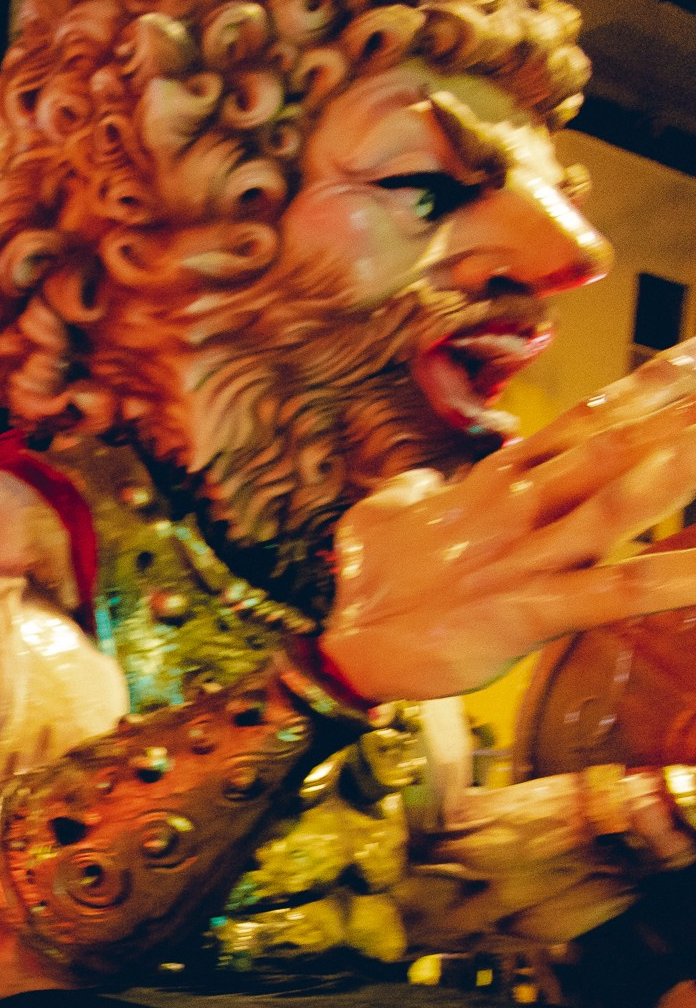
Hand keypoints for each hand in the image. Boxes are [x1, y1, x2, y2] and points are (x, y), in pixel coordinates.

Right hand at [323, 339, 695, 703]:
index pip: (580, 421)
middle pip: (610, 448)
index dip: (643, 387)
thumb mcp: (388, 515)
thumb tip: (427, 479)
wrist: (346, 651)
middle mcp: (517, 511)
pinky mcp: (529, 613)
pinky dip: (666, 580)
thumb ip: (421, 490)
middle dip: (677, 414)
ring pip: (615, 507)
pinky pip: (611, 594)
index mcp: (494, 485)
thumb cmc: (371, 584)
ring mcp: (526, 560)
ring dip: (676, 473)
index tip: (695, 356)